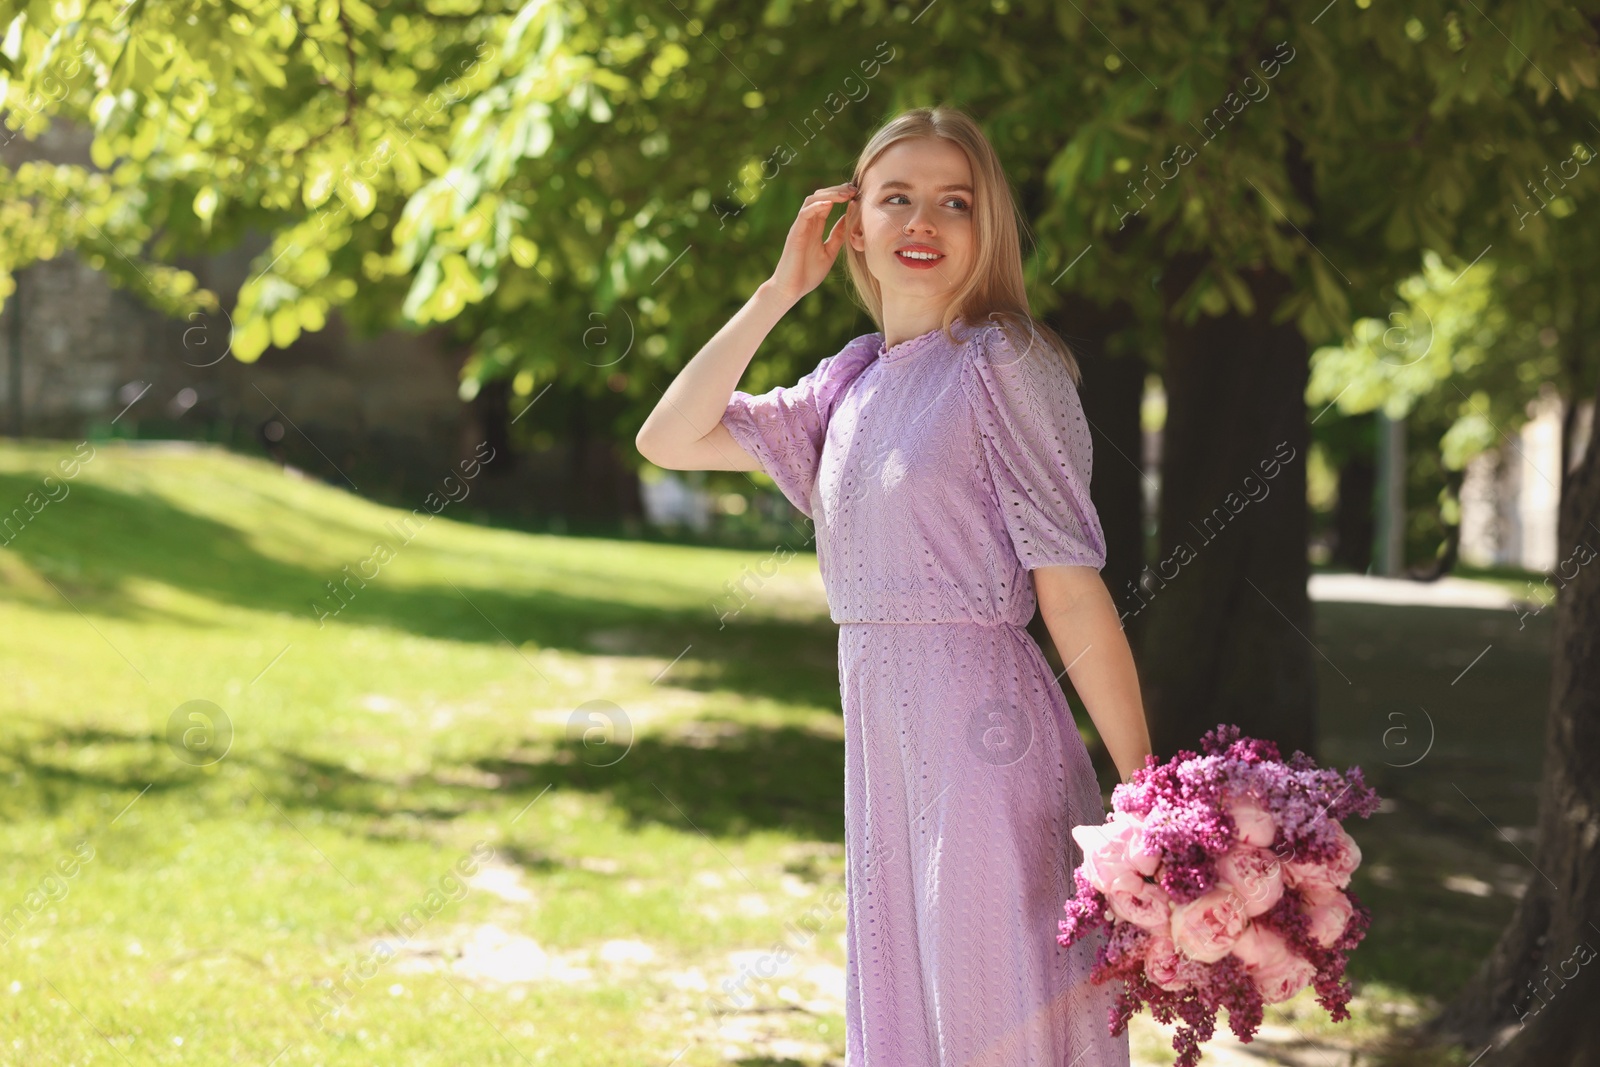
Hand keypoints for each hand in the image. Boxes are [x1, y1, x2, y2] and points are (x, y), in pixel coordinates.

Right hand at [766, 183, 856, 305]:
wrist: (791, 289)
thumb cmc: (808, 274)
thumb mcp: (830, 252)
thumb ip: (838, 235)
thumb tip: (849, 219)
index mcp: (815, 226)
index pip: (827, 202)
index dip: (842, 195)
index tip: (858, 193)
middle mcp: (807, 223)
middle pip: (820, 196)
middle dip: (838, 190)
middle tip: (854, 189)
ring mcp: (800, 227)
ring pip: (812, 200)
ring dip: (829, 194)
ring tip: (846, 194)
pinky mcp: (795, 233)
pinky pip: (804, 214)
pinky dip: (816, 206)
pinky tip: (829, 204)